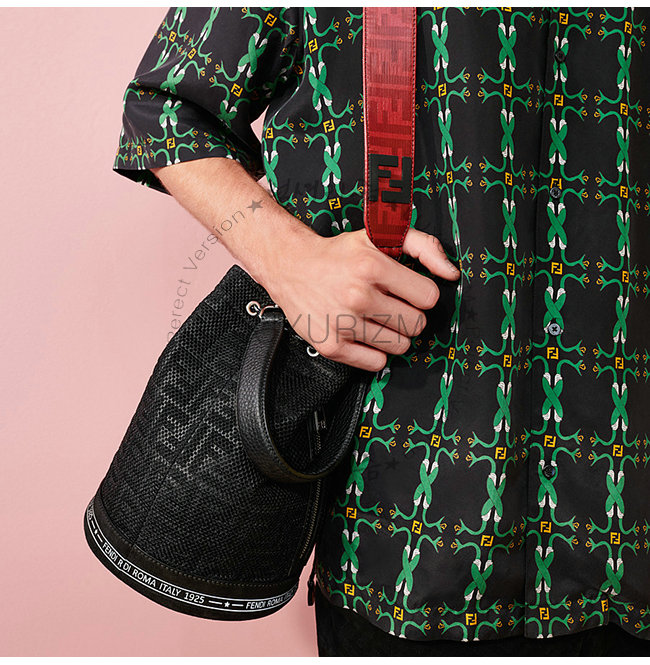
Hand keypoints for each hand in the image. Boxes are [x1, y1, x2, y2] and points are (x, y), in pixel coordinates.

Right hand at [257, 226, 460, 372]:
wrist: (291, 266)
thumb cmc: (339, 254)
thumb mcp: (380, 236)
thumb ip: (423, 246)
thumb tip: (451, 273)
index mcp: (372, 266)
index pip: (428, 297)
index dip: (420, 294)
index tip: (405, 291)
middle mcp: (357, 296)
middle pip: (416, 325)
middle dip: (409, 316)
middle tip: (390, 305)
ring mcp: (343, 323)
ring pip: (400, 346)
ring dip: (394, 335)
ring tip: (376, 319)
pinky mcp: (331, 345)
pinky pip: (376, 362)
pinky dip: (374, 352)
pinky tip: (363, 333)